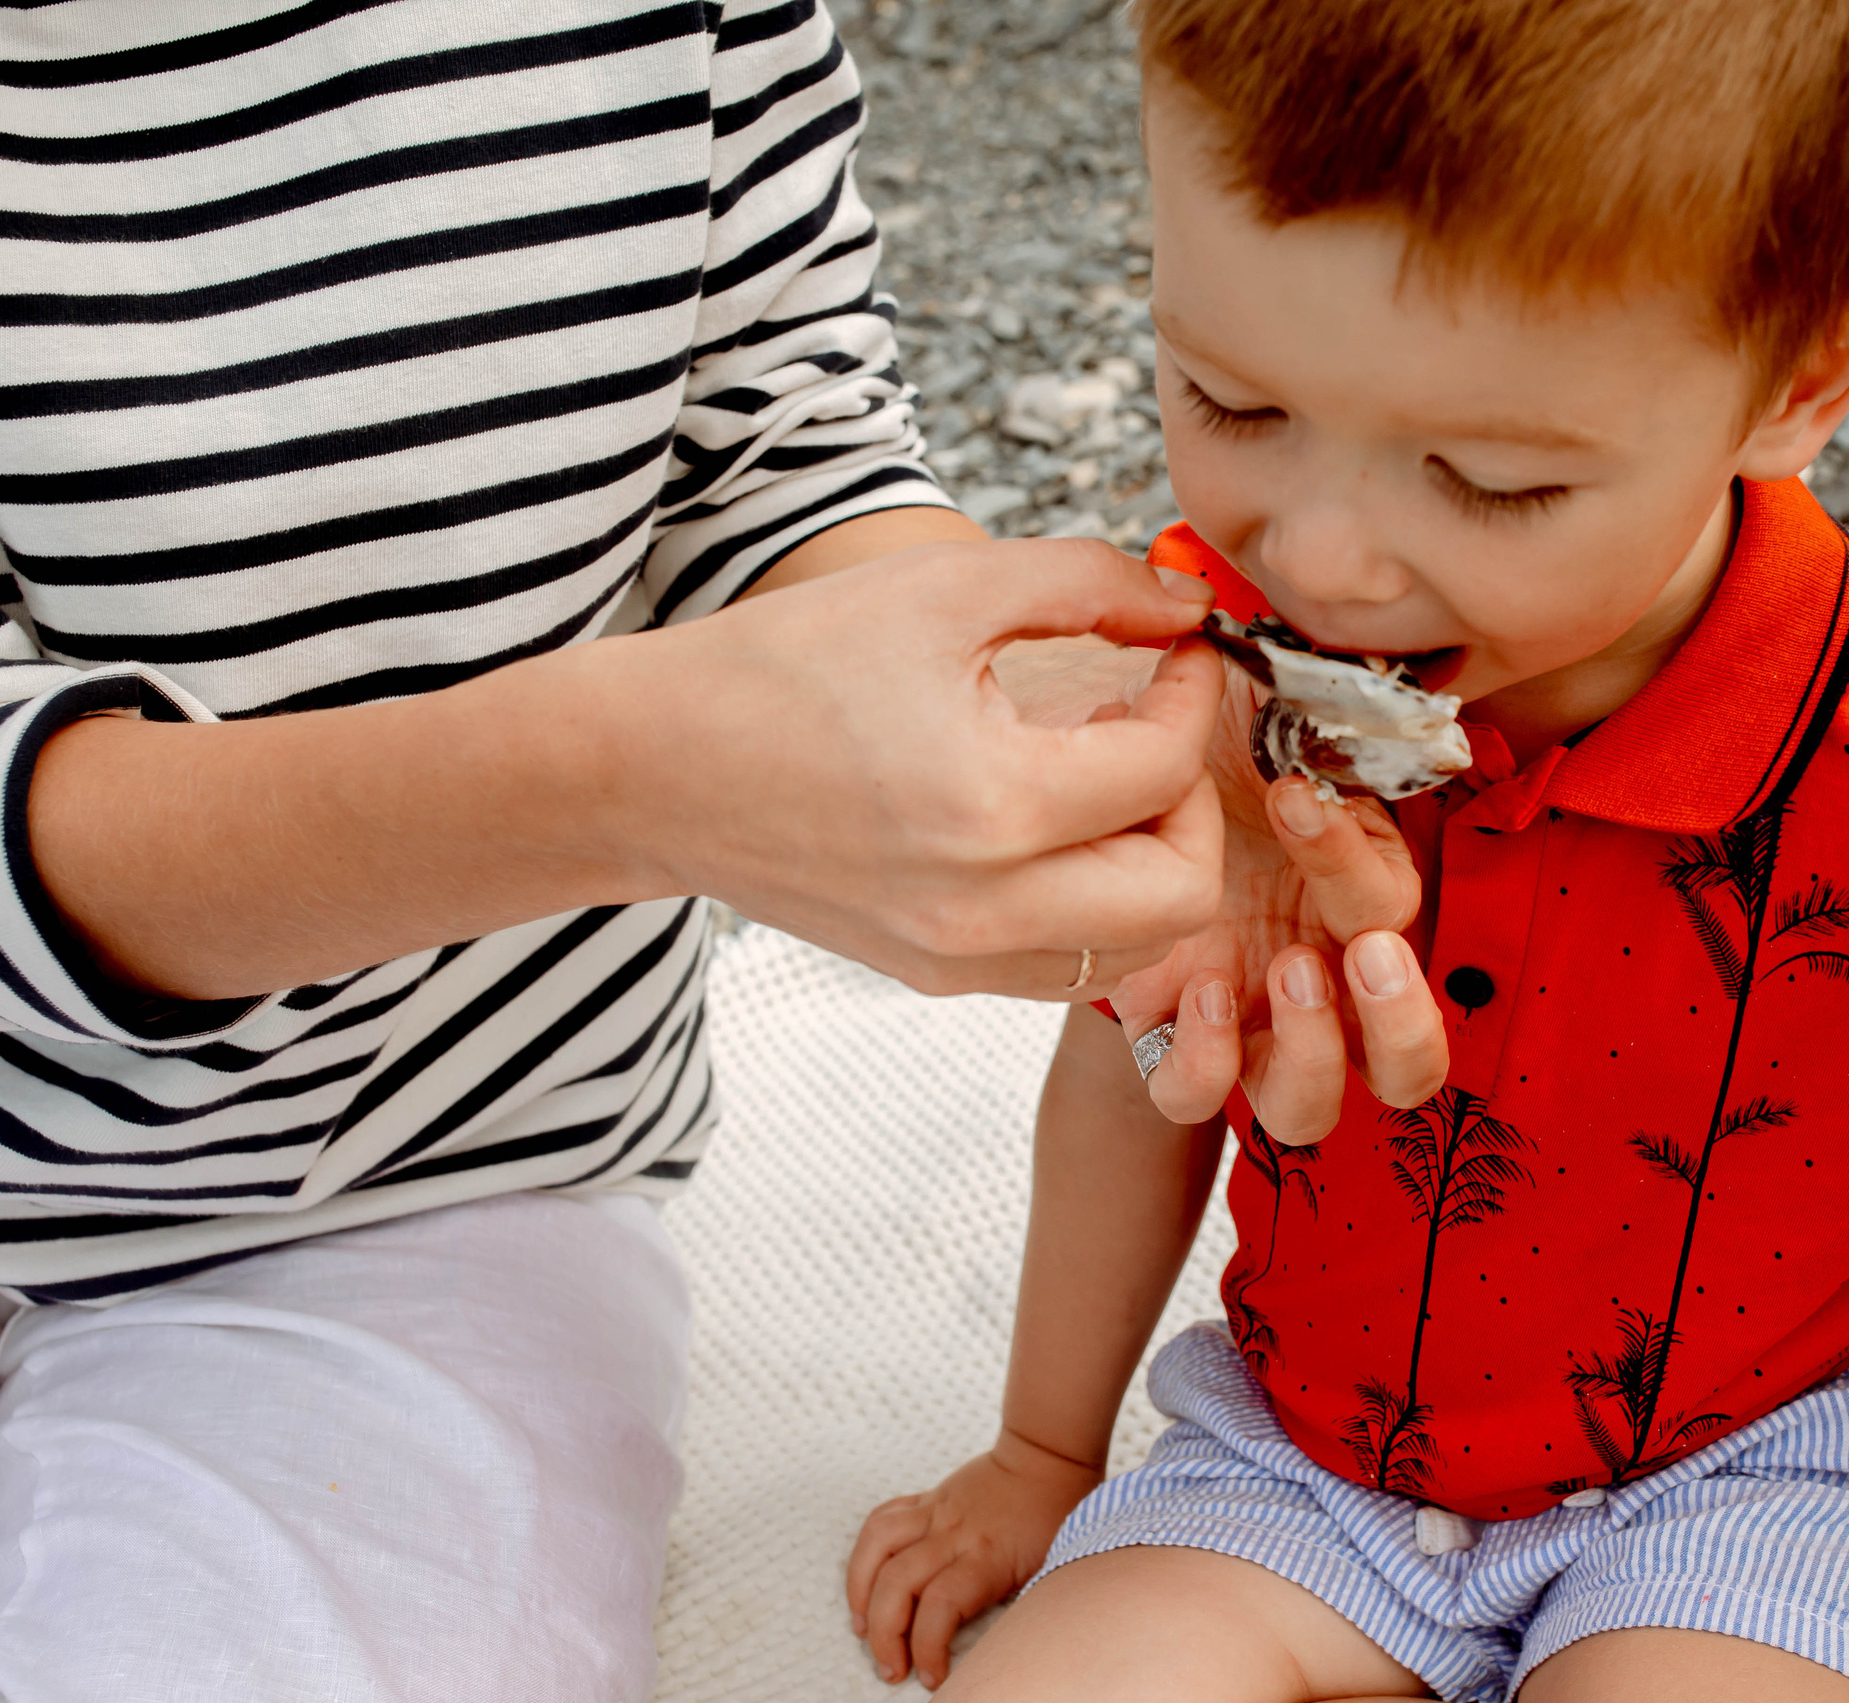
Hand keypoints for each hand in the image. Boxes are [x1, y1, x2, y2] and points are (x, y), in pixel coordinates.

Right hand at [600, 536, 1224, 999]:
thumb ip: (1085, 582)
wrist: (651, 768)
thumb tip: (1186, 605)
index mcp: (989, 805)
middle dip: (1196, 802)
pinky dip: (1099, 903)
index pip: (1164, 769)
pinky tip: (1056, 825)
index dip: (1196, 696)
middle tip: (1153, 729)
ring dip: (1155, 861)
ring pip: (1139, 946)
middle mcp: (982, 907)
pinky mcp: (937, 974)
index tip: (1177, 651)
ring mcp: (960, 956)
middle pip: (1185, 892)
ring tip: (1101, 776)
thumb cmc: (783, 666)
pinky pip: (1071, 963)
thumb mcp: (942, 587)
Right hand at [844, 1431, 1103, 1688]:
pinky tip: (867, 1580)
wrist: (1047, 1455)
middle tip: (891, 1667)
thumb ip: (1019, 1602)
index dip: (927, 1648)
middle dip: (884, 1634)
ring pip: (877, 1548)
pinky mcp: (926, 1499)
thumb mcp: (1049, 1566)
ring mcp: (935, 1513)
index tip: (932, 1676)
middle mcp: (953, 1534)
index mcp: (987, 1556)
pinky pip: (881, 1519)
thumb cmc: (1054, 1514)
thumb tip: (999, 1648)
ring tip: (863, 1627)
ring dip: (860, 1593)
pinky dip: (865, 1553)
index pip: (941, 1607)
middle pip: (897, 1584)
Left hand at [1105, 663, 1449, 1143]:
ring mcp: (1248, 1023)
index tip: (1294, 793)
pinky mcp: (1170, 1042)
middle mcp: (1319, 977)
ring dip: (1314, 1052)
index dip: (1353, 855)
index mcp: (1354, 896)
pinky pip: (1194, 1098)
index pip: (1390, 903)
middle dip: (1399, 1017)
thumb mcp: (1249, 704)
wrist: (1088, 792)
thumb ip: (1304, 689)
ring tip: (1284, 974)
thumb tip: (1340, 643)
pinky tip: (1194, 993)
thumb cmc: (1185, 745)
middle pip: (1407, 1060)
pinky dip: (1203, 1062)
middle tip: (1363, 950)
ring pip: (1313, 1104)